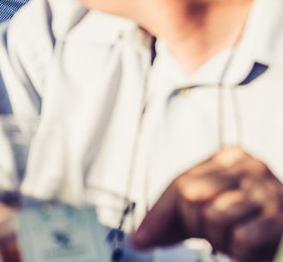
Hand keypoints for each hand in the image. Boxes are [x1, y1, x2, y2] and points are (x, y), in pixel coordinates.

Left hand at [132, 147, 282, 261]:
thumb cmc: (248, 219)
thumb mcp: (210, 209)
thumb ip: (175, 217)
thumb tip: (140, 237)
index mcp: (227, 157)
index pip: (179, 183)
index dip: (157, 215)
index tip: (140, 238)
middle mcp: (249, 167)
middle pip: (191, 195)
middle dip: (194, 224)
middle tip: (210, 235)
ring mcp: (267, 190)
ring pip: (214, 216)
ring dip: (218, 239)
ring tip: (232, 239)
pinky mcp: (280, 217)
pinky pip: (240, 237)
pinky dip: (239, 251)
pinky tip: (248, 248)